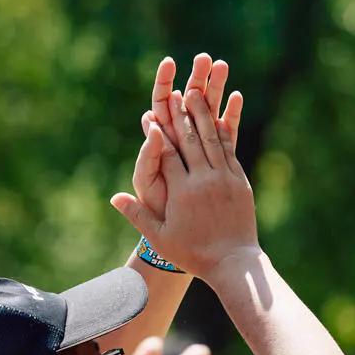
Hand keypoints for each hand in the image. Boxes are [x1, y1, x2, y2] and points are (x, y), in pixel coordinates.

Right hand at [112, 86, 258, 280]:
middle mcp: (203, 180)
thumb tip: (114, 198)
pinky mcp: (240, 181)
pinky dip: (225, 130)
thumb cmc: (192, 254)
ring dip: (203, 114)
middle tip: (176, 91)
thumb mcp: (160, 237)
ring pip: (211, 140)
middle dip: (182, 113)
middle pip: (190, 140)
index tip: (153, 110)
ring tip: (197, 93)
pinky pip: (231, 149)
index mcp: (182, 192)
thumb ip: (137, 215)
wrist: (233, 263)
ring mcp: (224, 179)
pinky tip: (221, 116)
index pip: (167, 153)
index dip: (159, 130)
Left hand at [136, 55, 242, 220]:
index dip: (164, 83)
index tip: (168, 63)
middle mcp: (178, 140)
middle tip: (203, 56)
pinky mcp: (216, 160)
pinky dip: (229, 115)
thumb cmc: (157, 208)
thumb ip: (148, 153)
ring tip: (222, 65)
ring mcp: (199, 149)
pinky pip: (224, 132)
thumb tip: (150, 121)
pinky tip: (237, 96)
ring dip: (215, 89)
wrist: (176, 235)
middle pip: (186, 102)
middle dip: (195, 78)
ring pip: (207, 112)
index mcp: (159, 142)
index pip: (160, 105)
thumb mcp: (147, 179)